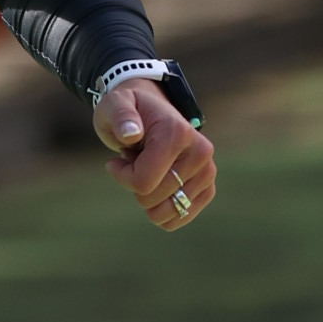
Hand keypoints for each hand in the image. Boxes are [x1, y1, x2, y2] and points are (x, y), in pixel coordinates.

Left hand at [97, 77, 213, 230]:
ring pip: (166, 212)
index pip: (143, 182)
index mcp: (178, 134)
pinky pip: (180, 217)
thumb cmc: (129, 110)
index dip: (123, 176)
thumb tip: (131, 134)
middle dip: (134, 184)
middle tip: (137, 159)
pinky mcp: (208, 188)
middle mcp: (200, 153)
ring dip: (148, 197)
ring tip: (149, 168)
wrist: (151, 112)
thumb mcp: (114, 105)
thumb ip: (120, 116)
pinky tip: (158, 187)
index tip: (119, 159)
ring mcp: (207, 172)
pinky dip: (162, 210)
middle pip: (151, 199)